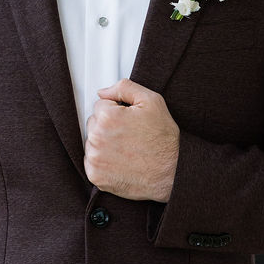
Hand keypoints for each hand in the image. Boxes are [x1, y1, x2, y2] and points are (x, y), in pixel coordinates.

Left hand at [84, 79, 179, 201]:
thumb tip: (103, 92)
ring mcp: (95, 159)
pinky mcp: (95, 176)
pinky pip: (91, 162)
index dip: (117, 111)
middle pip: (94, 124)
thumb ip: (124, 88)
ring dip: (104, 144)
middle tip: (129, 135)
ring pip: (92, 143)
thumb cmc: (164, 140)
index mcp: (108, 117)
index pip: (100, 105)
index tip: (129, 121)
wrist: (172, 172)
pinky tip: (120, 161)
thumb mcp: (152, 102)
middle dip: (108, 127)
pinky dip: (103, 162)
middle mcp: (97, 138)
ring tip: (127, 149)